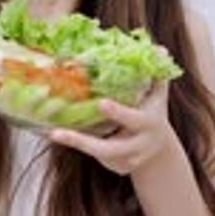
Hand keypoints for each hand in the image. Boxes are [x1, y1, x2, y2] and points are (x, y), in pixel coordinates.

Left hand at [49, 82, 175, 174]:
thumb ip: (156, 72)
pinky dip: (81, 147)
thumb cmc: (153, 111)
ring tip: (54, 133)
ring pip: (100, 155)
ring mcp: (128, 160)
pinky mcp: (118, 168)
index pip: (133, 119)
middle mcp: (138, 146)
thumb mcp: (158, 94)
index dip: (118, 113)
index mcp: (148, 124)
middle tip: (57, 133)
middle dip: (84, 142)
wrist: (160, 148)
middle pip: (110, 148)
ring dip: (77, 144)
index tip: (101, 103)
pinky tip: (64, 136)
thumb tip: (158, 48)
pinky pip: (99, 160)